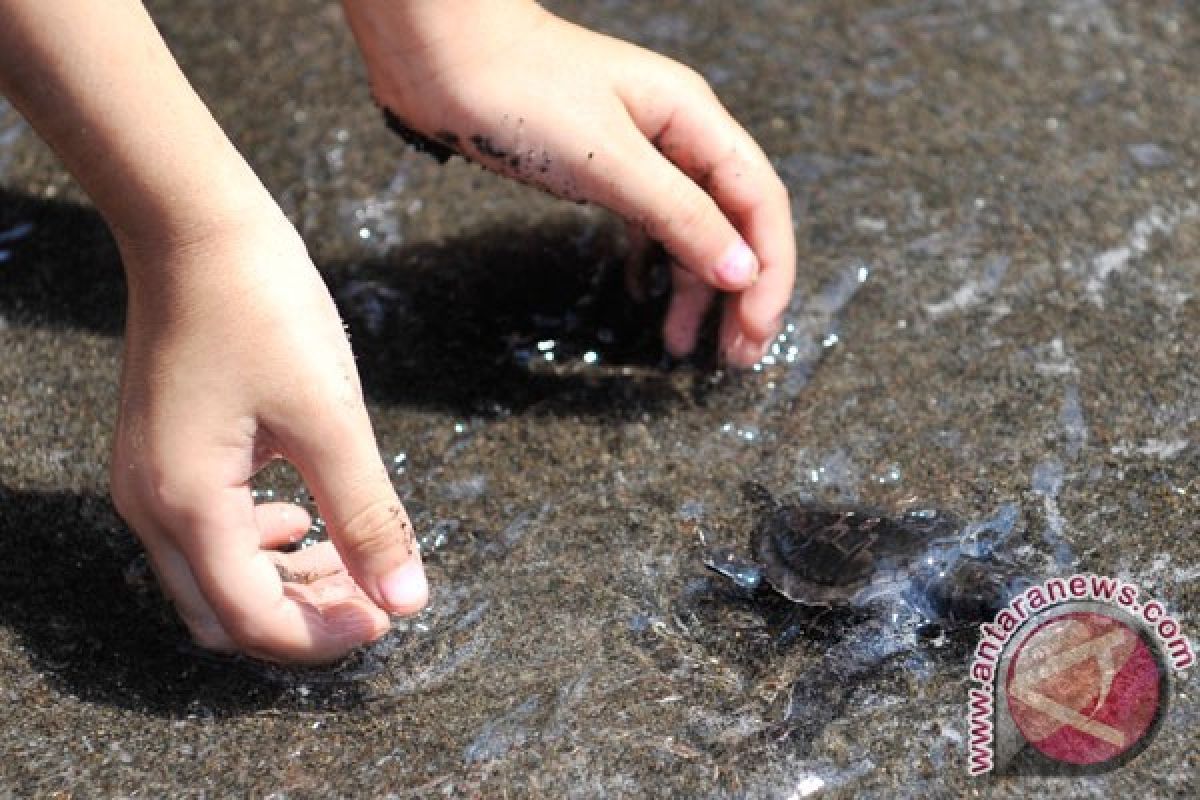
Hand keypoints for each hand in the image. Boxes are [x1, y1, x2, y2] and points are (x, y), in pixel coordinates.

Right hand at [110, 208, 427, 663]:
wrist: (197, 228)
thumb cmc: (264, 308)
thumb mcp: (330, 417)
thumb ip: (369, 515)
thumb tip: (407, 598)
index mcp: (189, 504)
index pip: (255, 621)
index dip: (325, 637)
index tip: (387, 618)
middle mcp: (153, 506)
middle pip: (225, 615)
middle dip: (301, 619)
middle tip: (371, 596)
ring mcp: (150, 482)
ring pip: (213, 579)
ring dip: (282, 585)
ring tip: (347, 559)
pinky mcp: (162, 456)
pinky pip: (205, 534)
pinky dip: (257, 547)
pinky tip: (302, 515)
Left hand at [342, 0, 794, 365]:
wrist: (439, 58)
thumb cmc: (520, 91)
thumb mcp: (609, 160)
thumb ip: (679, 216)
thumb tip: (741, 271)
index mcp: (695, 120)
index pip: (760, 203)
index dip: (769, 270)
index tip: (756, 330)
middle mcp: (678, 137)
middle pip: (733, 222)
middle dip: (741, 291)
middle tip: (736, 357)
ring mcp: (640, 155)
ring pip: (689, 230)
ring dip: (694, 288)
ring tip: (685, 346)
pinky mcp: (601, 172)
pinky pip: (646, 225)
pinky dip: (651, 265)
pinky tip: (643, 297)